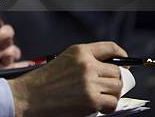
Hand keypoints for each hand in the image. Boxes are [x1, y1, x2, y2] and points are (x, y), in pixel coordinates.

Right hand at [8, 42, 126, 116]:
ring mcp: (90, 82)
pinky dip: (107, 107)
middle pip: (118, 72)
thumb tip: (113, 70)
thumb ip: (86, 61)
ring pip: (117, 88)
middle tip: (105, 88)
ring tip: (97, 97)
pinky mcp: (91, 100)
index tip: (125, 63)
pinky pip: (112, 103)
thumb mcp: (64, 60)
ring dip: (111, 94)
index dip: (122, 56)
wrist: (29, 96)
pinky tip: (97, 106)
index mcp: (79, 51)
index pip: (111, 48)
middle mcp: (87, 64)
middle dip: (114, 80)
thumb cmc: (44, 81)